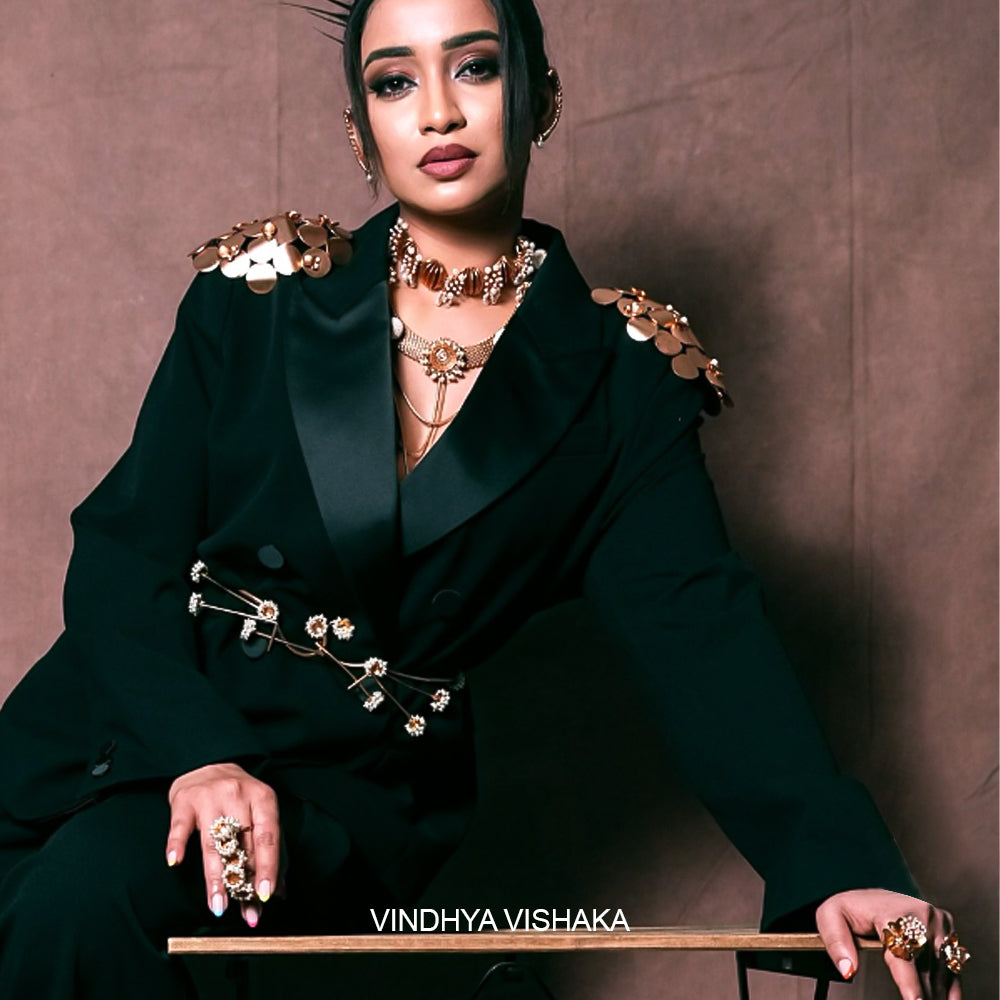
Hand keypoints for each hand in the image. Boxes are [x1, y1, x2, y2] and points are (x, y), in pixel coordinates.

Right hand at [165, 762, 279, 927]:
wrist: (207, 765)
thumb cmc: (238, 798)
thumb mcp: (258, 814)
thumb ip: (270, 850)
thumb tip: (279, 892)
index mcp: (262, 798)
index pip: (268, 837)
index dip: (268, 867)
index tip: (266, 895)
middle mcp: (238, 794)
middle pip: (241, 845)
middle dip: (243, 882)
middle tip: (246, 913)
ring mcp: (210, 796)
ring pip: (213, 843)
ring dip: (215, 878)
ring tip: (219, 906)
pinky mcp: (184, 801)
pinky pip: (179, 827)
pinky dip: (177, 845)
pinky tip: (176, 862)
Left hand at [816, 890, 960, 999]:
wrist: (870, 896)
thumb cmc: (851, 908)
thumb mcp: (830, 917)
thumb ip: (836, 942)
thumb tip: (848, 970)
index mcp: (892, 912)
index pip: (903, 954)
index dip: (909, 983)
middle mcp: (920, 914)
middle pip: (925, 967)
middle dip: (923, 993)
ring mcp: (937, 922)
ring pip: (941, 969)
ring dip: (936, 992)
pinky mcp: (947, 930)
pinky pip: (953, 965)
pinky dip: (952, 987)